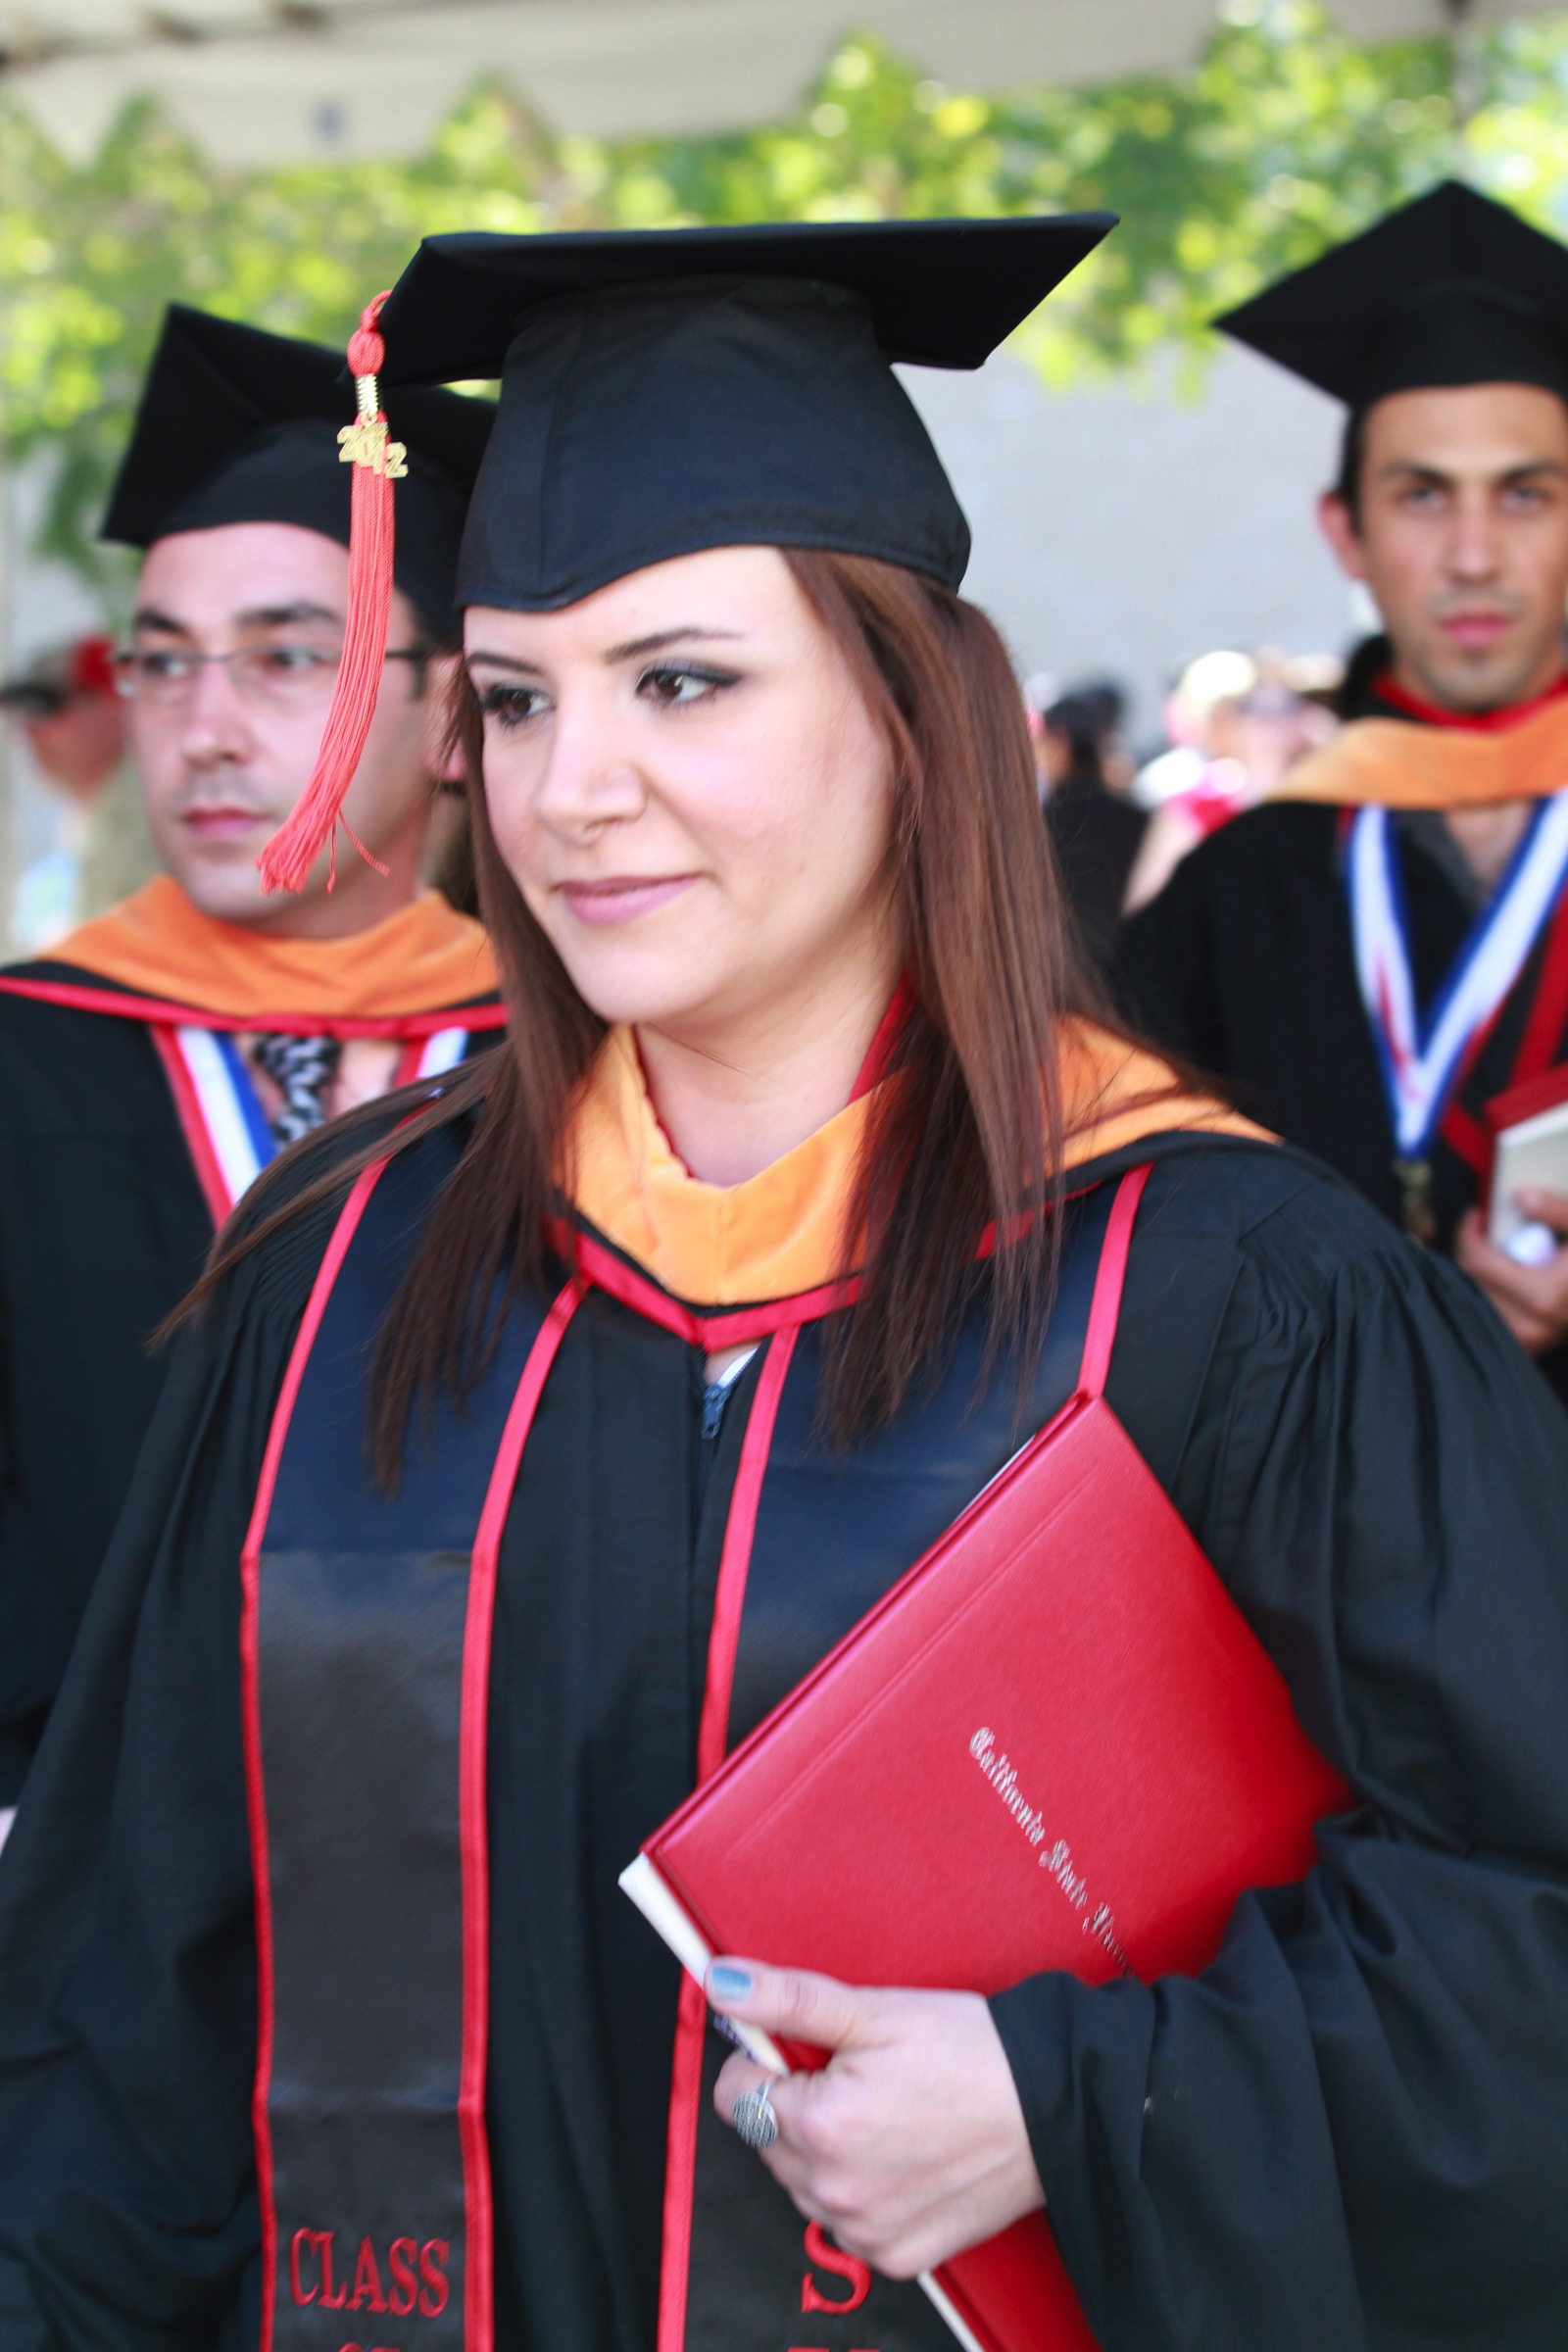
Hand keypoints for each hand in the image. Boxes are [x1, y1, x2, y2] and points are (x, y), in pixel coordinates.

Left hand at [707, 1957, 1043, 2279]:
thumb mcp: (873, 2011)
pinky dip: (860, 2189)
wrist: (1054, 2107)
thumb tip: (722, 1983)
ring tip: (886, 2111)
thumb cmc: (970, 2051)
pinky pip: (846, 2221)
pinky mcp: (897, 2255)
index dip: (763, 2060)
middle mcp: (833, 2191)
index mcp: (818, 2126)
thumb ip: (787, 2000)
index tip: (806, 2049)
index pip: (733, 2095)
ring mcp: (865, 2231)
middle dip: (793, 2103)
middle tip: (858, 2074)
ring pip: (802, 2182)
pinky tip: (900, 2153)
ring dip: (823, 2149)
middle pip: (764, 2139)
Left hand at [1456, 1190, 1567, 1354]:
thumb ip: (1559, 1212)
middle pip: (1471, 1280)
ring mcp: (1525, 1343)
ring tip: (1502, 1252)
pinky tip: (1510, 1278)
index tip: (1478, 1214)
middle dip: (1474, 1249)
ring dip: (1480, 1272)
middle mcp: (1529, 1328)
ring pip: (1475, 1298)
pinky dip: (1492, 1293)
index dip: (1471, 1232)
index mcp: (1543, 1298)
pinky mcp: (1525, 1349)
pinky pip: (1487, 1317)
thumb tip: (1522, 1196)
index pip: (1478, 1261)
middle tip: (1488, 1228)